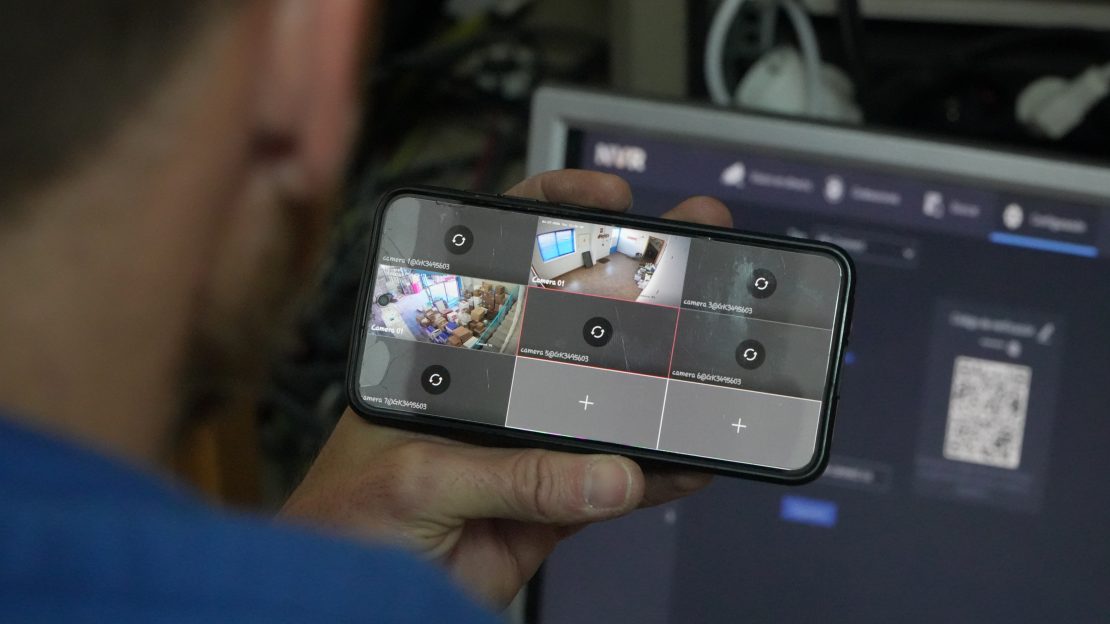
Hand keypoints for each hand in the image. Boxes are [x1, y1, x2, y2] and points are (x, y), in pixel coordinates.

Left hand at [280, 170, 732, 607]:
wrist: (349, 599)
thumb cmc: (344, 521)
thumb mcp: (419, 478)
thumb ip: (516, 475)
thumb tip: (610, 473)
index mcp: (446, 350)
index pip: (501, 263)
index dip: (555, 220)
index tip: (609, 204)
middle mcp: (495, 384)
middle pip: (573, 321)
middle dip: (635, 287)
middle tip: (690, 262)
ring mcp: (531, 440)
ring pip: (608, 398)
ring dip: (662, 377)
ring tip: (714, 354)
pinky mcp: (555, 499)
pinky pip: (619, 479)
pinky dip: (659, 472)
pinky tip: (695, 457)